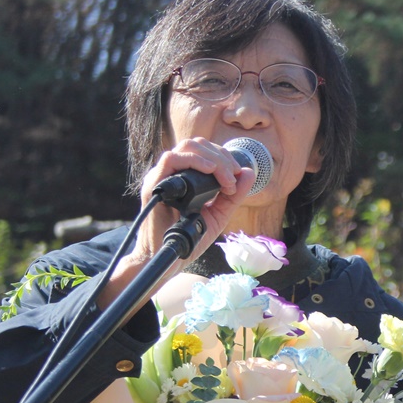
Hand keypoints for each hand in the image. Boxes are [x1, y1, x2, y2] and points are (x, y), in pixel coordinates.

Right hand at [98, 138, 256, 309]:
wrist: (170, 257)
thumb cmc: (189, 237)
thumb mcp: (218, 214)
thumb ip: (233, 195)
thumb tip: (249, 171)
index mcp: (184, 176)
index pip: (204, 150)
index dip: (224, 156)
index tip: (237, 175)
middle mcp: (171, 173)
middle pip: (197, 144)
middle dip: (222, 156)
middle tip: (233, 176)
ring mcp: (161, 177)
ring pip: (186, 147)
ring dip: (212, 158)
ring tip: (225, 178)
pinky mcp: (153, 185)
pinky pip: (170, 160)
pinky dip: (194, 160)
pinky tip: (210, 171)